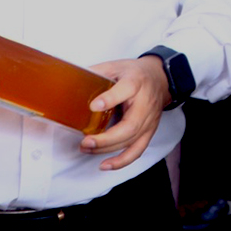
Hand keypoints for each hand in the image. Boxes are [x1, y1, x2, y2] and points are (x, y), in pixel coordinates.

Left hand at [79, 56, 172, 170]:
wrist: (160, 79)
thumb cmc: (135, 73)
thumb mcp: (116, 66)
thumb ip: (97, 73)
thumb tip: (70, 82)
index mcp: (137, 82)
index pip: (127, 89)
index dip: (110, 99)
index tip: (93, 106)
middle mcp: (146, 104)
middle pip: (130, 126)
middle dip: (106, 138)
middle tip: (85, 141)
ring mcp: (149, 121)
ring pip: (131, 141)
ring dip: (108, 149)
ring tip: (86, 148)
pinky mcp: (149, 132)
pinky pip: (137, 150)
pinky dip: (122, 161)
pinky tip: (105, 165)